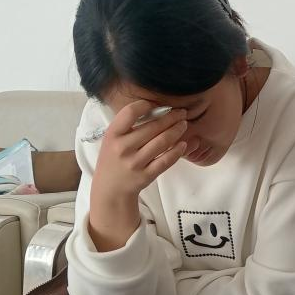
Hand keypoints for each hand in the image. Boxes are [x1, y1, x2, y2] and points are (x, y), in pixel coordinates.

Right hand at [88, 101, 188, 251]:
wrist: (110, 189)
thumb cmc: (113, 159)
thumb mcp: (112, 140)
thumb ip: (128, 126)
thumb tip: (155, 109)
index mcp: (113, 135)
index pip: (130, 113)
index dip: (146, 105)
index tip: (158, 104)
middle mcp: (123, 147)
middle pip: (152, 127)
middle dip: (170, 117)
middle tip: (181, 112)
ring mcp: (135, 163)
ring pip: (162, 142)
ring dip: (176, 131)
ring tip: (184, 124)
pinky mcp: (146, 175)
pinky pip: (166, 160)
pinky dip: (177, 151)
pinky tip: (184, 144)